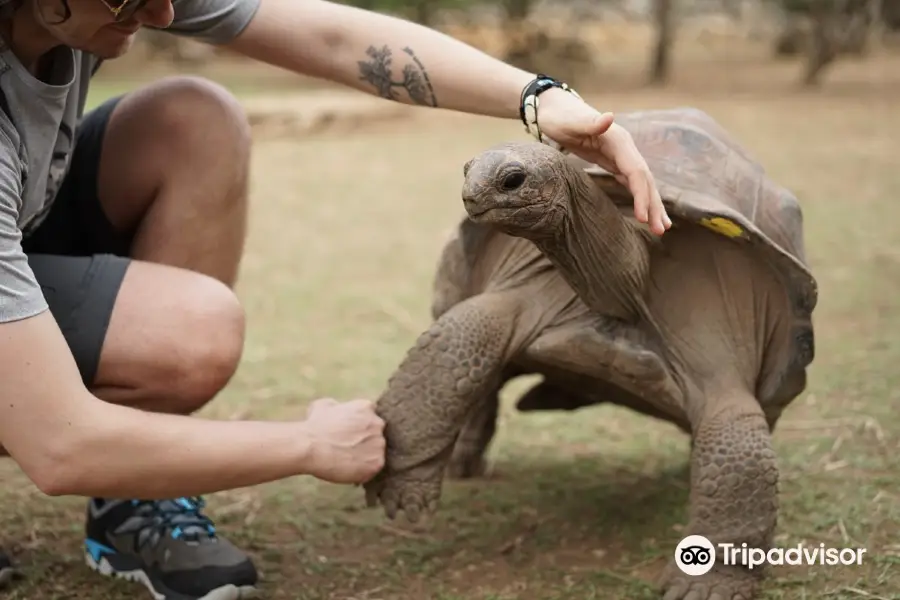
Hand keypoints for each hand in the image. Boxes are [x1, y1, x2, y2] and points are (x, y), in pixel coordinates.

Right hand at [302, 397, 385, 483]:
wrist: (311, 447)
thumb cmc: (314, 426)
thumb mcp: (323, 405)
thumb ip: (337, 406)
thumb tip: (337, 409)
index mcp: (366, 407)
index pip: (370, 415)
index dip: (359, 425)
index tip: (350, 432)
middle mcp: (377, 424)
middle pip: (376, 433)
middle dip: (365, 439)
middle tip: (348, 447)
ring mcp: (379, 444)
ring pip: (376, 451)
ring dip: (365, 455)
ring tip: (347, 460)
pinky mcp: (377, 463)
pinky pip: (374, 467)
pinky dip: (364, 470)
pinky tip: (349, 469)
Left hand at [532, 88, 671, 235]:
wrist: (555, 109)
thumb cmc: (560, 117)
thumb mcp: (570, 121)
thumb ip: (590, 122)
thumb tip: (610, 117)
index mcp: (618, 140)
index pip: (636, 171)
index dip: (641, 195)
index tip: (643, 218)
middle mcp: (625, 147)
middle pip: (645, 179)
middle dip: (653, 205)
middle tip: (660, 231)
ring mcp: (622, 155)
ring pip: (642, 182)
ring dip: (652, 205)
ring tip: (661, 228)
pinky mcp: (615, 161)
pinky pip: (632, 182)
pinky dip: (641, 198)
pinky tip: (646, 213)